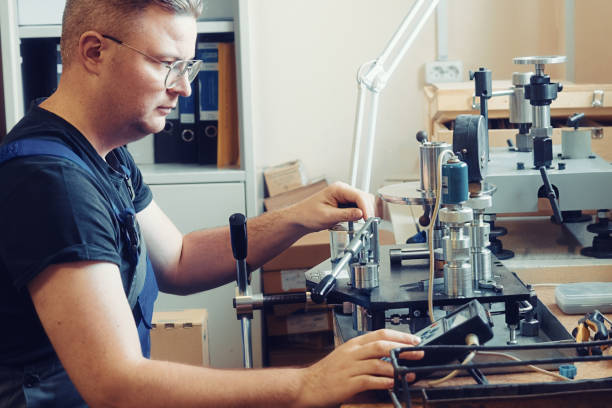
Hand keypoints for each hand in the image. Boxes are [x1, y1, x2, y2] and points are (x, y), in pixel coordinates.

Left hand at [287, 181, 378, 232]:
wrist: (299, 219)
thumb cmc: (308, 215)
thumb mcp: (327, 216)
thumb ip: (346, 215)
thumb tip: (361, 214)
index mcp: (338, 189)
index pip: (358, 196)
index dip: (366, 208)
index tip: (368, 219)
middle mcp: (343, 190)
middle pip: (363, 198)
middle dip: (368, 210)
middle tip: (369, 223)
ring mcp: (344, 196)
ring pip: (363, 202)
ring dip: (365, 212)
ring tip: (366, 223)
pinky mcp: (344, 204)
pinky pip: (358, 207)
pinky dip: (361, 214)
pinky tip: (360, 221)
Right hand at [296, 329, 422, 407]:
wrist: (307, 384)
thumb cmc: (328, 372)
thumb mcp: (346, 356)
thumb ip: (365, 353)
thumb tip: (389, 353)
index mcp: (353, 344)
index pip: (380, 333)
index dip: (400, 335)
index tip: (414, 340)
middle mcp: (352, 353)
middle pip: (382, 345)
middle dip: (403, 348)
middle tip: (418, 353)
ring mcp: (350, 367)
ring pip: (378, 362)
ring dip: (397, 367)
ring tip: (409, 372)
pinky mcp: (348, 383)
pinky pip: (369, 380)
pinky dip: (383, 381)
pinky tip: (392, 383)